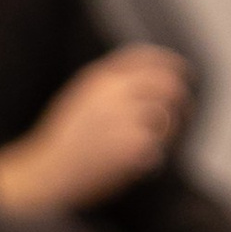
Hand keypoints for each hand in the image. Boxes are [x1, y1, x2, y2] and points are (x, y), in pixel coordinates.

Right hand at [0, 46, 188, 217]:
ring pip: (165, 118)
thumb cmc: (61, 143)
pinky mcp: (130, 145)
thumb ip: (108, 86)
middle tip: (184, 113)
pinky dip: (150, 160)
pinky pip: (156, 148)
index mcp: (98, 77)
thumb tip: (148, 80)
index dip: (170, 64)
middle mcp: (112, 92)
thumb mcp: (79, 99)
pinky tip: (133, 167)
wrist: (45, 173)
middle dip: (181, 99)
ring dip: (165, 133)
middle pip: (166, 84)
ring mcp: (122, 117)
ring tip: (147, 149)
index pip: (145, 58)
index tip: (183, 74)